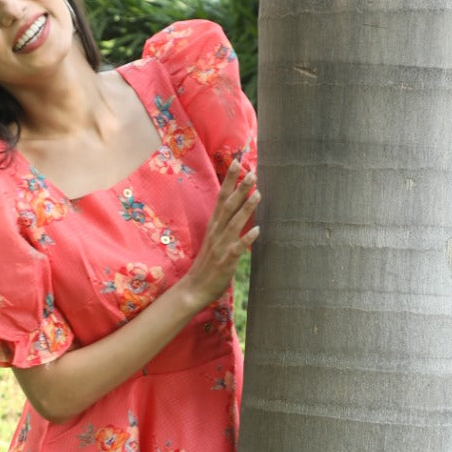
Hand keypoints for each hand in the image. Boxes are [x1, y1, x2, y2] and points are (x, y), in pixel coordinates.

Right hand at [179, 161, 259, 310]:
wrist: (194, 289)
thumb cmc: (207, 265)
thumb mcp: (215, 240)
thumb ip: (225, 225)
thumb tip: (237, 210)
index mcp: (214, 226)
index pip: (221, 198)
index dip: (229, 181)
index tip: (237, 163)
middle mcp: (216, 232)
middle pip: (228, 205)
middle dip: (239, 188)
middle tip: (251, 172)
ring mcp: (221, 246)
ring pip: (234, 223)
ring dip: (246, 208)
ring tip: (258, 193)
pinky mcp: (226, 260)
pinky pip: (237, 247)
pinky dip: (246, 238)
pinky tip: (257, 230)